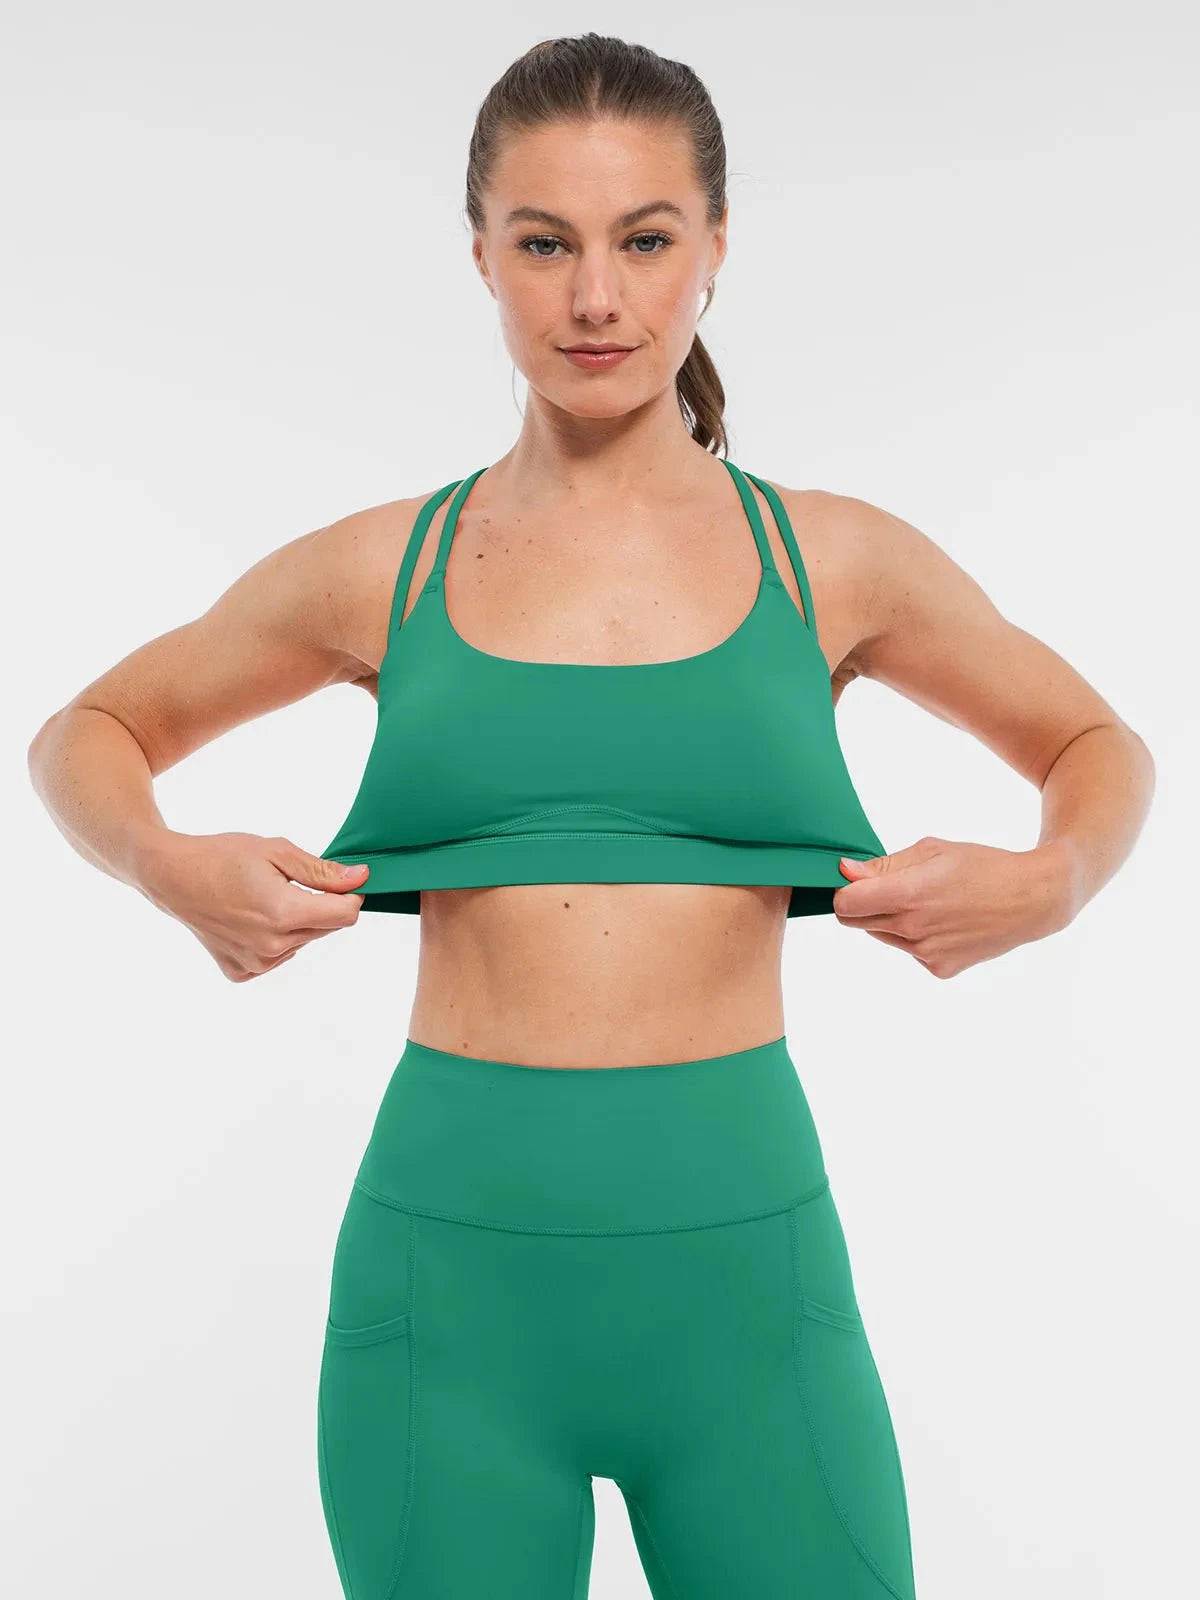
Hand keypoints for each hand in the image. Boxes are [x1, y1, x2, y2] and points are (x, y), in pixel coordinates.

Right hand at [137, 831, 368, 981]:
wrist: (172, 876)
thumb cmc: (223, 856)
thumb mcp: (277, 852)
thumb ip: (322, 871)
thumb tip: (360, 878)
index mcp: (283, 913)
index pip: (345, 915)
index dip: (349, 895)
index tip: (339, 882)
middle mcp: (271, 945)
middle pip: (325, 929)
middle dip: (319, 906)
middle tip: (288, 884)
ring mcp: (255, 963)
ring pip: (303, 942)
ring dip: (296, 923)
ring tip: (263, 900)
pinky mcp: (241, 971)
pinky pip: (277, 956)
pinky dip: (273, 939)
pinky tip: (249, 920)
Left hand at [831, 835, 1072, 977]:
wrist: (1032, 899)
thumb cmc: (982, 866)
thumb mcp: (933, 850)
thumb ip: (885, 864)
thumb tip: (845, 872)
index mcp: (909, 894)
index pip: (845, 904)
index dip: (846, 891)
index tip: (859, 882)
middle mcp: (914, 929)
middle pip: (855, 923)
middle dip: (864, 905)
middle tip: (894, 889)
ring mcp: (927, 954)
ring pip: (882, 936)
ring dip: (891, 920)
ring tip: (928, 903)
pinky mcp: (940, 969)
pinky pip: (908, 951)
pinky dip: (915, 937)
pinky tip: (945, 922)